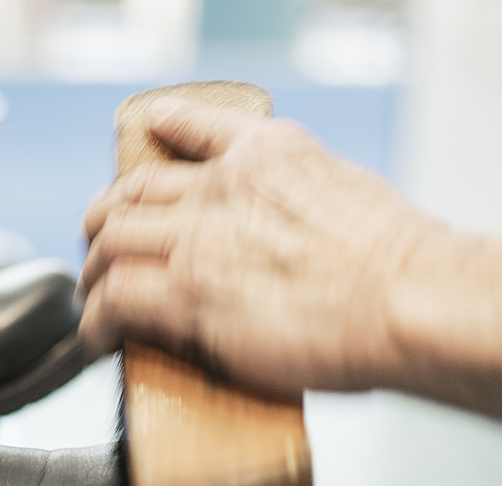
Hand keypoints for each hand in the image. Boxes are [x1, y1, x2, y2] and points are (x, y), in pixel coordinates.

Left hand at [79, 97, 441, 399]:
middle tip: (103, 250)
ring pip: (111, 243)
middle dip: (106, 222)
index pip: (191, 132)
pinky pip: (115, 302)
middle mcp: (222, 187)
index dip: (158, 145)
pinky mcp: (187, 296)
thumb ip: (304, 200)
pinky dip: (96, 322)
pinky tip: (97, 338)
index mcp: (267, 154)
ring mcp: (198, 240)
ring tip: (93, 300)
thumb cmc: (401, 269)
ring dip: (94, 274)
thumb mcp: (349, 194)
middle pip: (131, 193)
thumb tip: (298, 239)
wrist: (408, 300)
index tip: (146, 154)